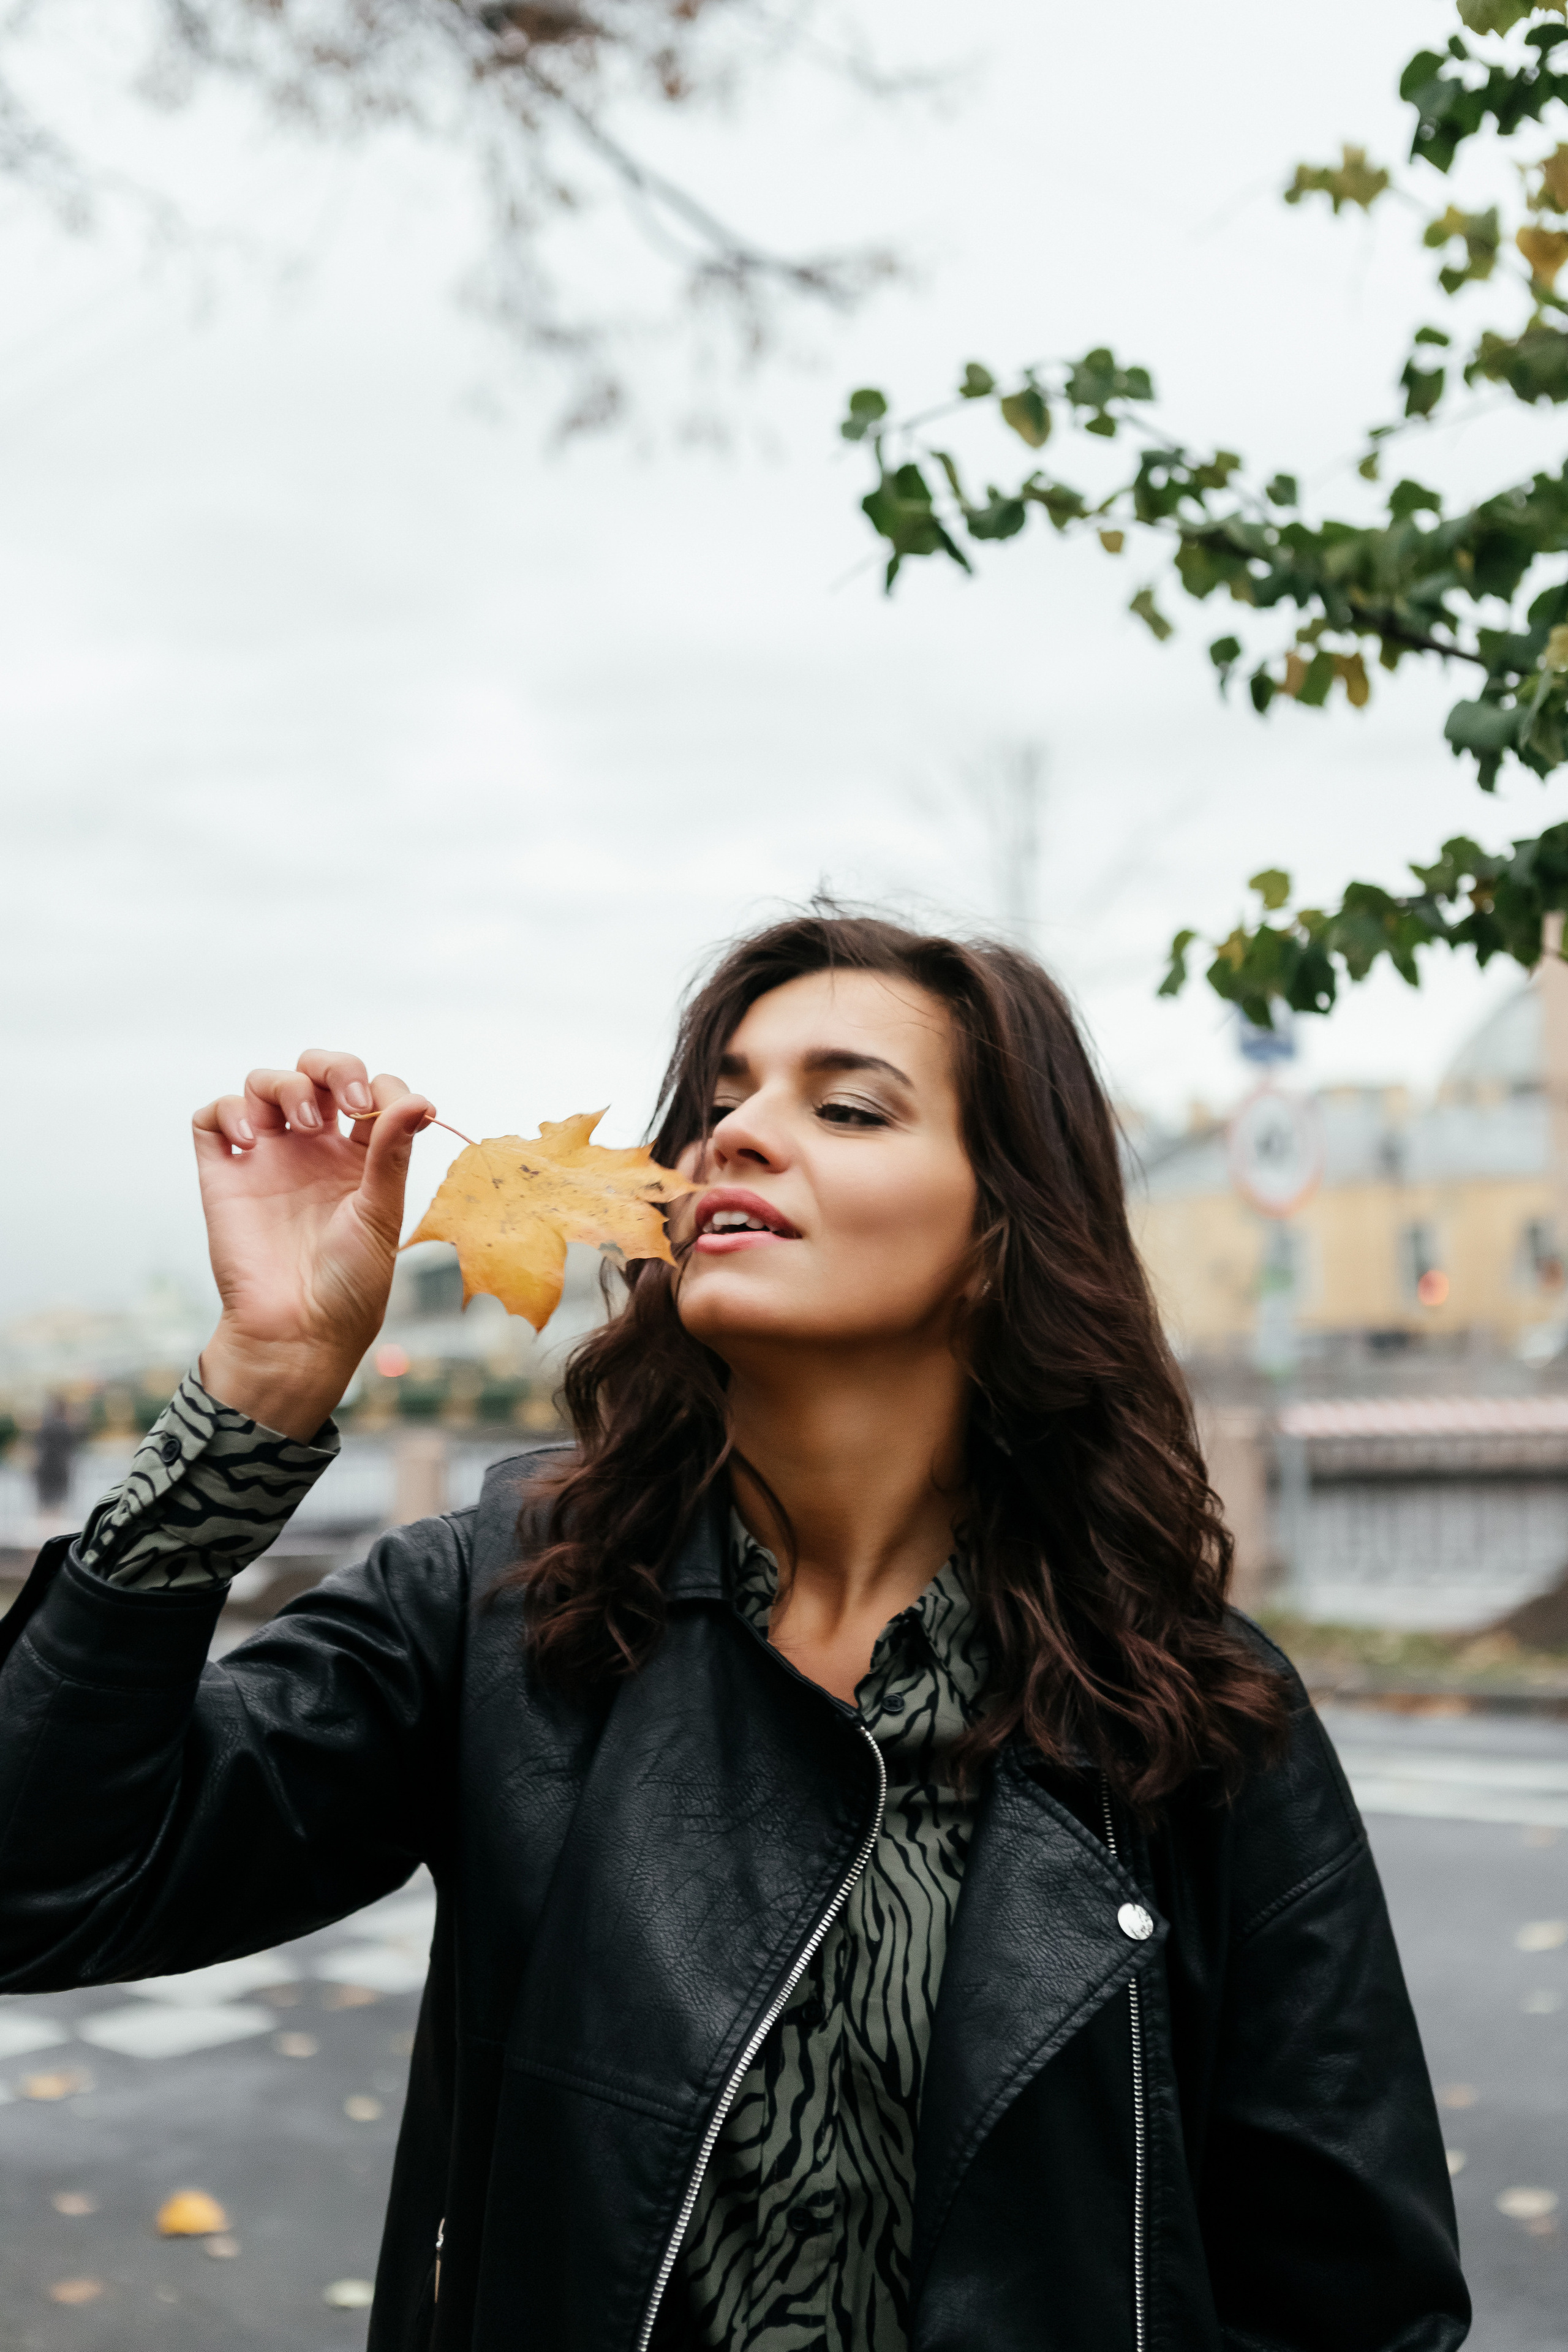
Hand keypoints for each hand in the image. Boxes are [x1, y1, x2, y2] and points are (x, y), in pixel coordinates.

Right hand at [193, 1050, 434, 1439]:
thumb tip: (418, 1100)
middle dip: (332, 1067)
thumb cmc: (348, 1285)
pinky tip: (252, 1141)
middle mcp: (312, 1151)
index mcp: (359, 1159)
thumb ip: (391, 1154)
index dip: (384, 1087)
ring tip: (303, 1125)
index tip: (403, 1110)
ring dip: (285, 1086)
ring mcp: (267, 1159)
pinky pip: (211, 1120)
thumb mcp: (380, 1215)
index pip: (371, 1092)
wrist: (297, 1333)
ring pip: (263, 1085)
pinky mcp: (225, 1175)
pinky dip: (228, 1112)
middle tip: (348, 1101)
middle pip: (315, 1074)